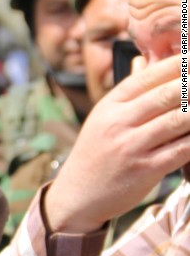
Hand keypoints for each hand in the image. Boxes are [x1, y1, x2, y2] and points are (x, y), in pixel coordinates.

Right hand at [45, 55, 189, 232]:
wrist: (77, 195)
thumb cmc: (96, 154)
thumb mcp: (103, 119)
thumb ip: (128, 93)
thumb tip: (147, 60)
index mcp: (109, 106)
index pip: (147, 76)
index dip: (179, 63)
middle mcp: (118, 123)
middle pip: (168, 94)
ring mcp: (132, 147)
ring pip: (180, 120)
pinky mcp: (145, 169)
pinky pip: (183, 149)